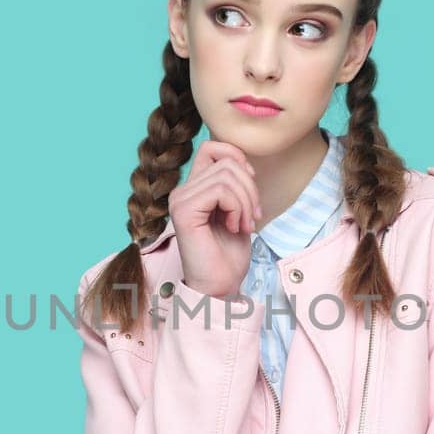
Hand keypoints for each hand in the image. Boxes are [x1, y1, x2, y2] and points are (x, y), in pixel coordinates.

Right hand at [168, 139, 261, 299]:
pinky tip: (235, 227)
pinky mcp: (184, 212)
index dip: (237, 157)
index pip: (212, 147)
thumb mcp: (238, 211)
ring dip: (246, 201)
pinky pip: (220, 191)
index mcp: (194, 188)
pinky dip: (237, 208)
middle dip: (250, 187)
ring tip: (245, 224)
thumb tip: (244, 162)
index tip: (251, 184)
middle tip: (253, 217)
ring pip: (226, 175)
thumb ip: (235, 185)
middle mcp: (182, 191)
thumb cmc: (228, 254)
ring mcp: (180, 200)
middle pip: (226, 161)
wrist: (220, 286)